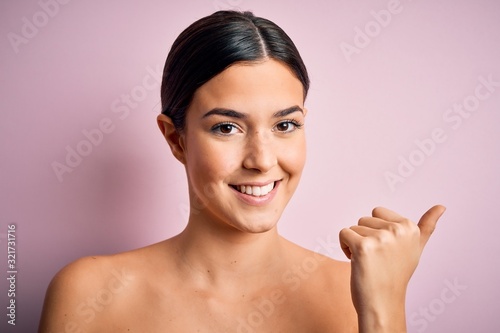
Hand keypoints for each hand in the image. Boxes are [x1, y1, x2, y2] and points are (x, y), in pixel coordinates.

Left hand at [339, 205, 445, 331]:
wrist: (382, 303)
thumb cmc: (396, 275)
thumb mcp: (416, 248)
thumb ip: (427, 226)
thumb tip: (442, 206)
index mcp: (410, 227)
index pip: (377, 212)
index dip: (376, 230)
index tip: (386, 249)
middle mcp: (398, 230)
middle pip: (364, 219)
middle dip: (365, 236)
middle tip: (377, 258)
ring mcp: (381, 238)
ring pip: (353, 227)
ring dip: (355, 243)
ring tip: (368, 261)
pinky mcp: (363, 247)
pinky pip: (344, 233)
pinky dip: (344, 247)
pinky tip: (356, 261)